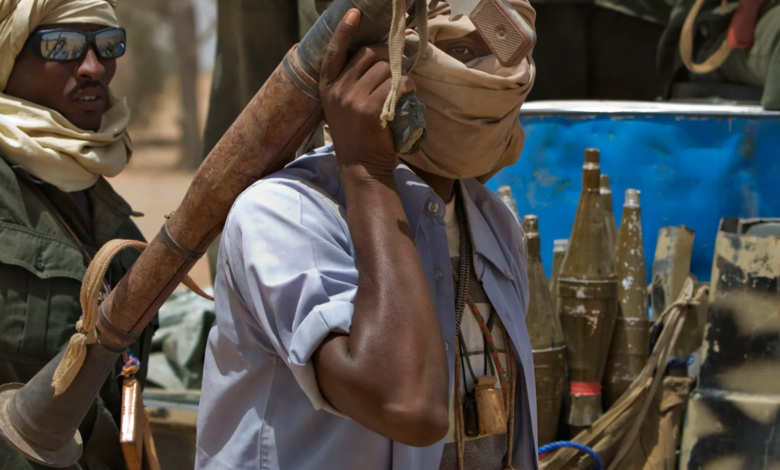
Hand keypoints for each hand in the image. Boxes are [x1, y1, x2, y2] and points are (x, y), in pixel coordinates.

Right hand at [319, 9, 415, 179]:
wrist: (361, 166)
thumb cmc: (357, 136)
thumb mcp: (342, 107)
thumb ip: (350, 83)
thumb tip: (374, 58)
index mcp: (327, 87)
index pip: (334, 52)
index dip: (344, 31)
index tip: (354, 13)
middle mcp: (338, 90)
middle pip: (368, 55)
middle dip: (387, 56)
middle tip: (397, 65)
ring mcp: (353, 99)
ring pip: (384, 69)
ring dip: (400, 74)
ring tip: (404, 87)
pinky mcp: (371, 108)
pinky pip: (396, 84)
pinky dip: (407, 86)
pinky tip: (408, 94)